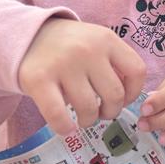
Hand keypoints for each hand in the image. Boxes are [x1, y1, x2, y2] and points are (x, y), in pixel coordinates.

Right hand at [18, 19, 146, 136]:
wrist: (27, 35)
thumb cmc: (69, 46)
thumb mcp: (95, 41)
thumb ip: (113, 62)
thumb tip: (129, 98)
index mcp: (106, 39)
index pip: (137, 71)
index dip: (134, 93)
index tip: (123, 100)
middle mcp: (87, 49)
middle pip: (115, 95)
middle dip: (110, 111)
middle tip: (101, 112)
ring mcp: (63, 64)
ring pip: (89, 108)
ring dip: (89, 120)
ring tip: (83, 117)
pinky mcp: (38, 79)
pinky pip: (59, 115)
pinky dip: (65, 127)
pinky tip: (66, 127)